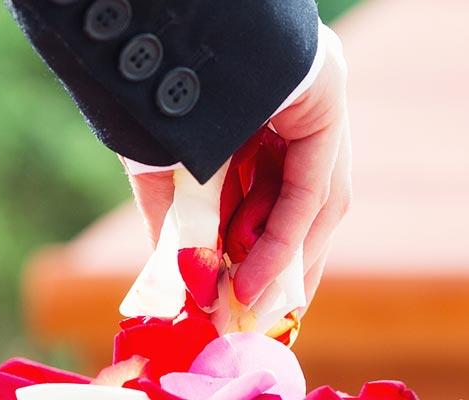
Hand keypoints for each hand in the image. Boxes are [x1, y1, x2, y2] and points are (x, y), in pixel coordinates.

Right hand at [129, 29, 350, 305]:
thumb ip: (179, 226)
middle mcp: (295, 98)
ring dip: (279, 262)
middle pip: (300, 199)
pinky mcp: (324, 94)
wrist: (147, 27)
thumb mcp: (161, 170)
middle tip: (252, 318)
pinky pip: (311, 184)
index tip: (245, 300)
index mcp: (260, 105)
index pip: (277, 190)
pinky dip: (283, 239)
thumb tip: (187, 285)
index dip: (263, 252)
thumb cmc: (144, 88)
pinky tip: (253, 280)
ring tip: (244, 307)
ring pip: (311, 199)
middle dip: (276, 267)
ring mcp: (315, 92)